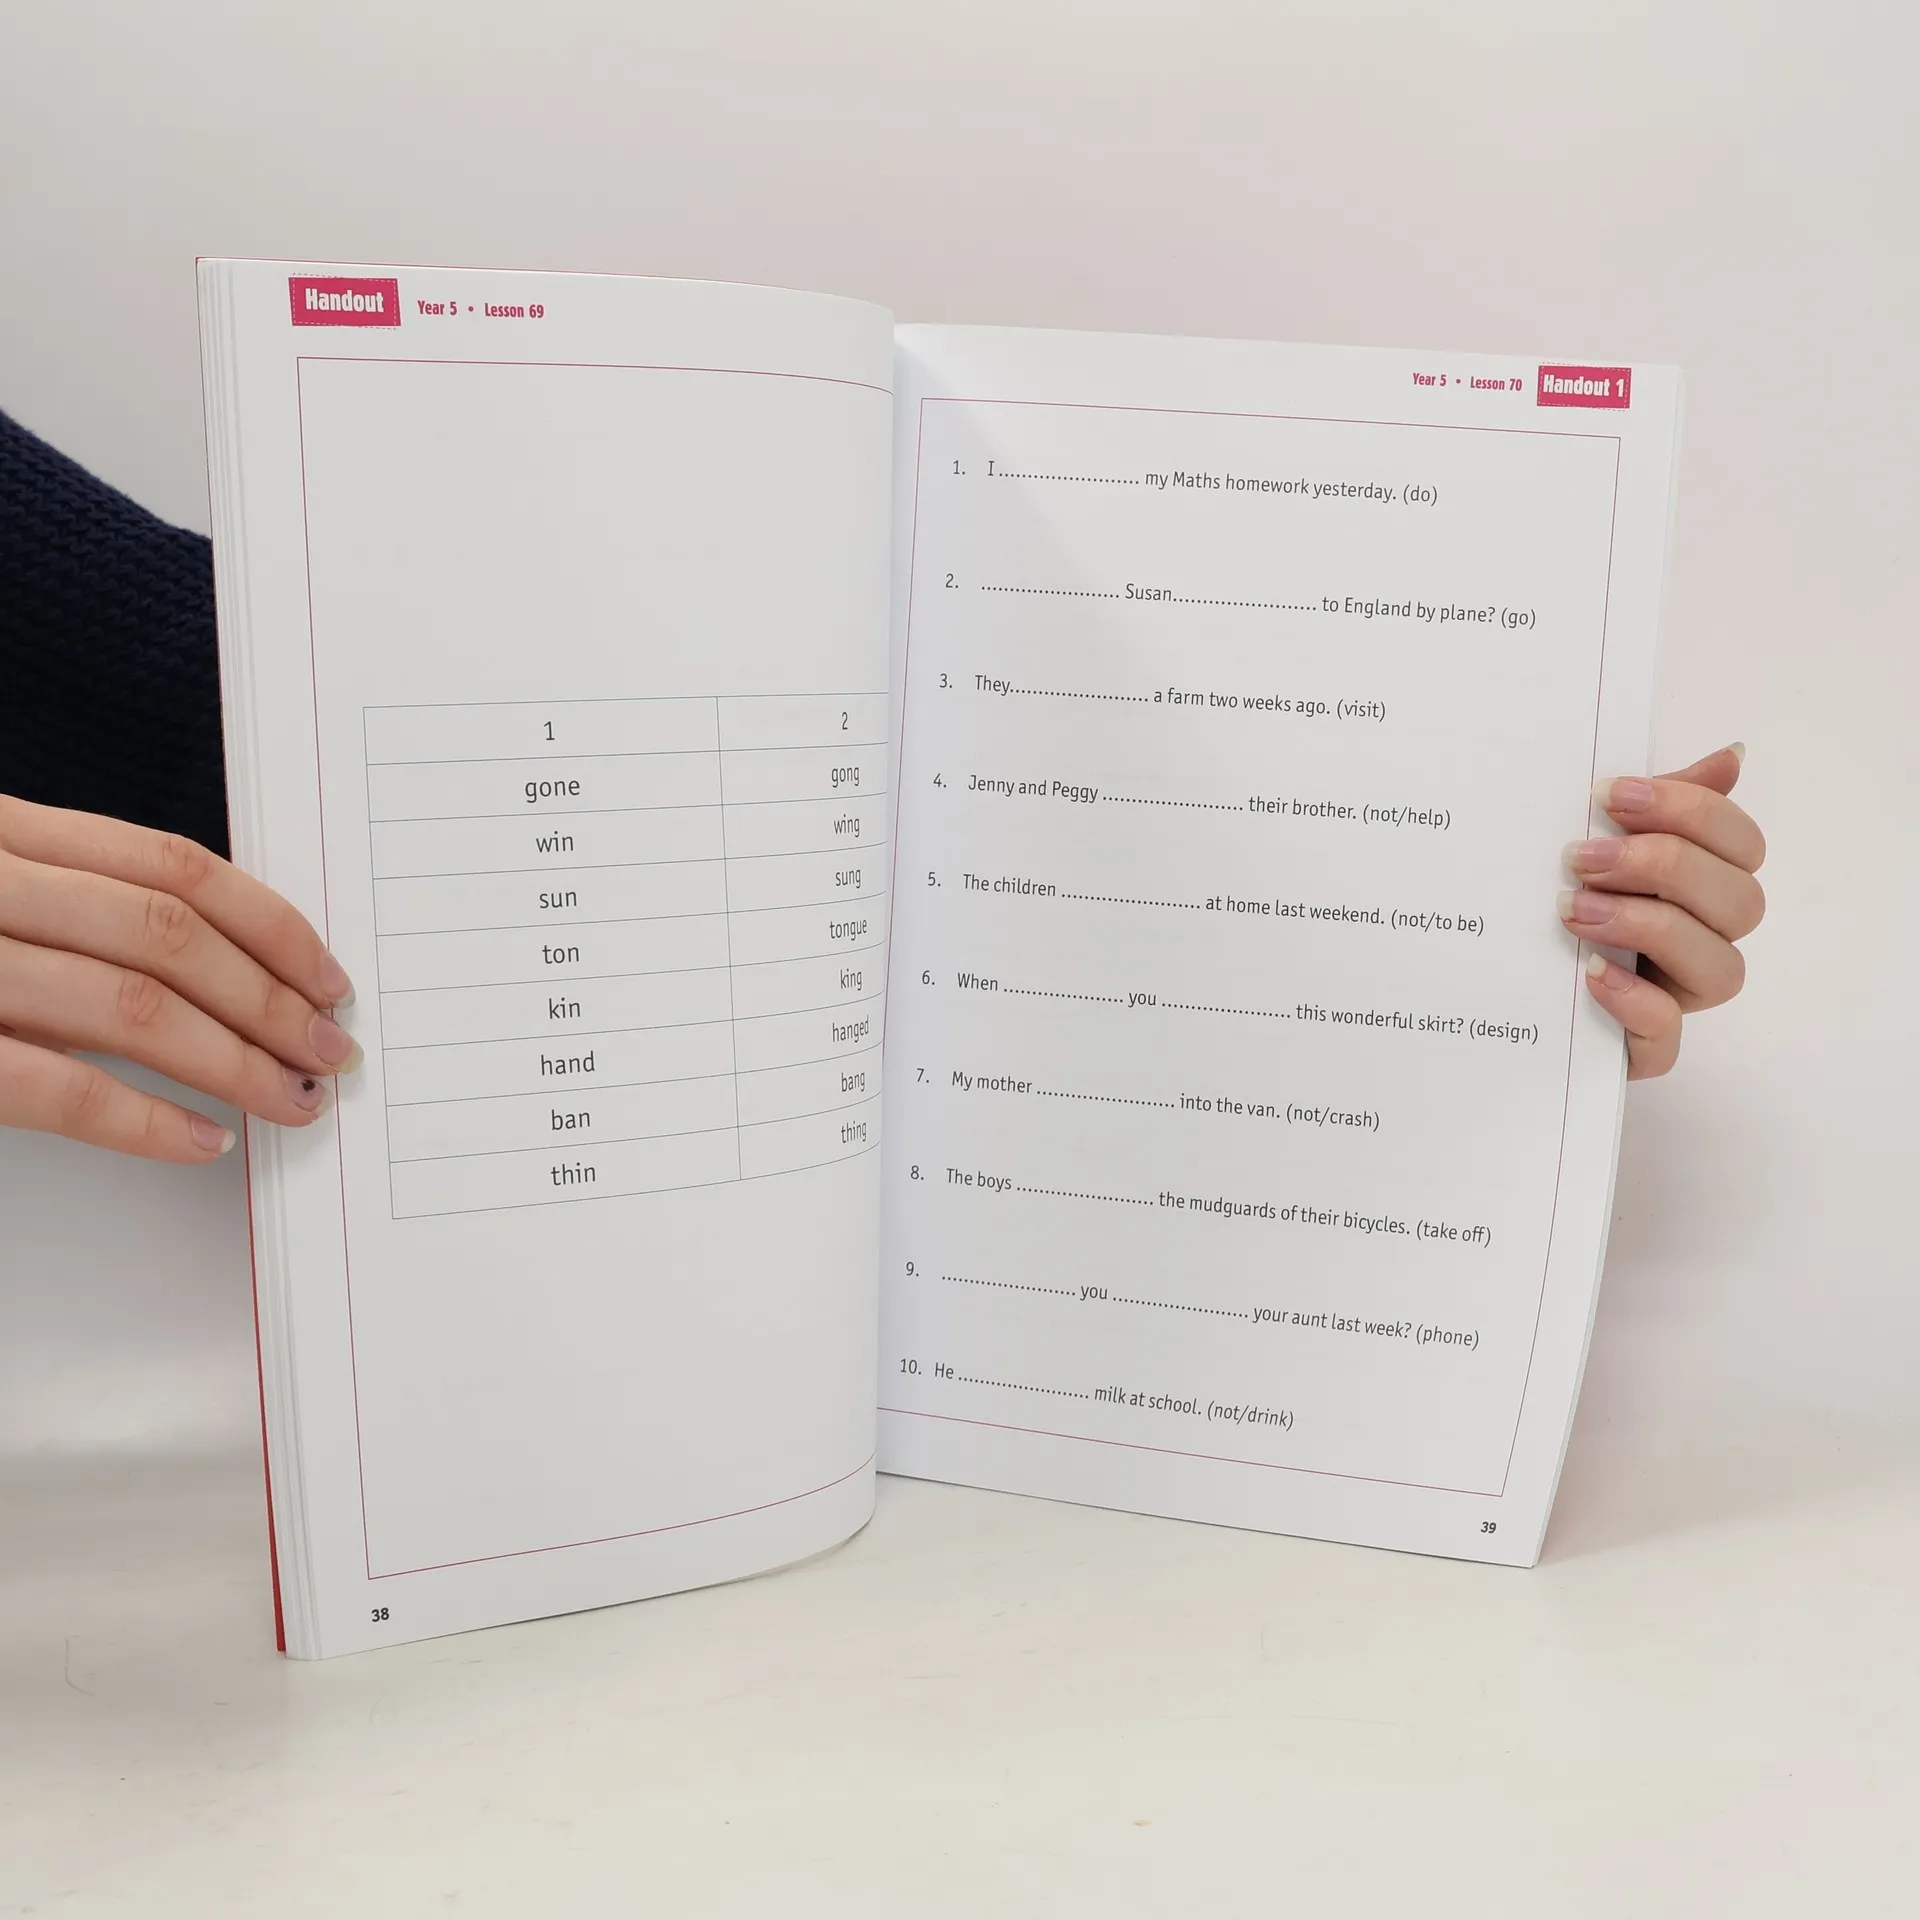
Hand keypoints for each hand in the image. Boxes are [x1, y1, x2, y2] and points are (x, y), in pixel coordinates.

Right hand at [0, 796, 357, 1160]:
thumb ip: (75, 906)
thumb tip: (224, 966)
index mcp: (7, 834)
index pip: (174, 869)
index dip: (269, 928)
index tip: (327, 980)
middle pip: (170, 938)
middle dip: (269, 1002)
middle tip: (327, 1051)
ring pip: (132, 1008)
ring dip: (233, 1063)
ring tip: (291, 1098)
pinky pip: (61, 1089)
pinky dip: (145, 1121)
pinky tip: (205, 1140)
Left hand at [1559, 744, 1764, 1079]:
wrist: (1489, 983)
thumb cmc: (1554, 904)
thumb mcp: (1593, 844)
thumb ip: (1658, 804)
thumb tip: (1730, 756)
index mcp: (1702, 886)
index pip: (1742, 844)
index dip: (1690, 812)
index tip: (1608, 794)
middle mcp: (1703, 941)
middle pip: (1741, 903)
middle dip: (1665, 866)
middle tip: (1580, 855)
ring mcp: (1678, 998)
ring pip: (1721, 969)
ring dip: (1649, 927)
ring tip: (1573, 908)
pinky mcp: (1641, 1048)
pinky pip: (1666, 1036)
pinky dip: (1633, 1000)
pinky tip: (1586, 971)